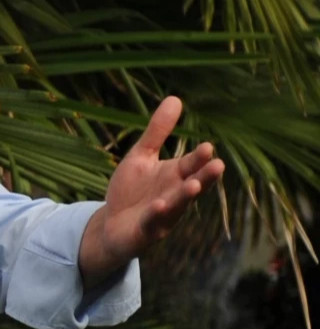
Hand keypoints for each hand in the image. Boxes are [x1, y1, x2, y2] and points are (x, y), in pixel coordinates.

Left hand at [81, 96, 225, 280]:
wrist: (111, 224)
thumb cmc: (132, 190)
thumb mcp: (141, 156)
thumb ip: (157, 132)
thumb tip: (175, 98)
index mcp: (176, 176)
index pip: (192, 165)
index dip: (199, 158)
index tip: (208, 147)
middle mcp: (175, 196)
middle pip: (193, 185)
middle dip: (204, 177)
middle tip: (218, 165)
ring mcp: (163, 216)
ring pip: (177, 205)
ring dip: (185, 196)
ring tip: (194, 185)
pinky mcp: (146, 231)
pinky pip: (153, 222)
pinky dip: (156, 215)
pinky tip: (159, 206)